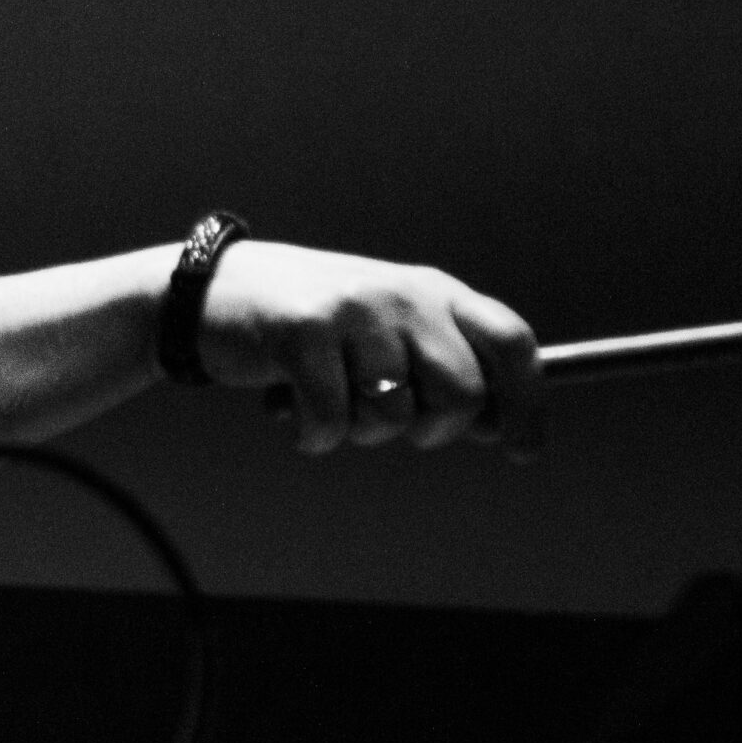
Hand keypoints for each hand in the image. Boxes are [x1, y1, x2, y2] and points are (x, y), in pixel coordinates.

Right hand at [192, 241, 541, 457]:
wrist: (213, 293)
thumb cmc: (313, 328)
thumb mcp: (387, 333)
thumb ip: (440, 367)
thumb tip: (499, 424)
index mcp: (434, 291)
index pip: (510, 342)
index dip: (527, 402)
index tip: (524, 451)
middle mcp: (404, 293)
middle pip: (463, 394)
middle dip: (432, 430)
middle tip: (387, 421)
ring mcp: (355, 309)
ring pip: (393, 418)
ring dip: (358, 431)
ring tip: (327, 398)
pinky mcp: (304, 330)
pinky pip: (333, 423)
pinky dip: (313, 435)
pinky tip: (290, 409)